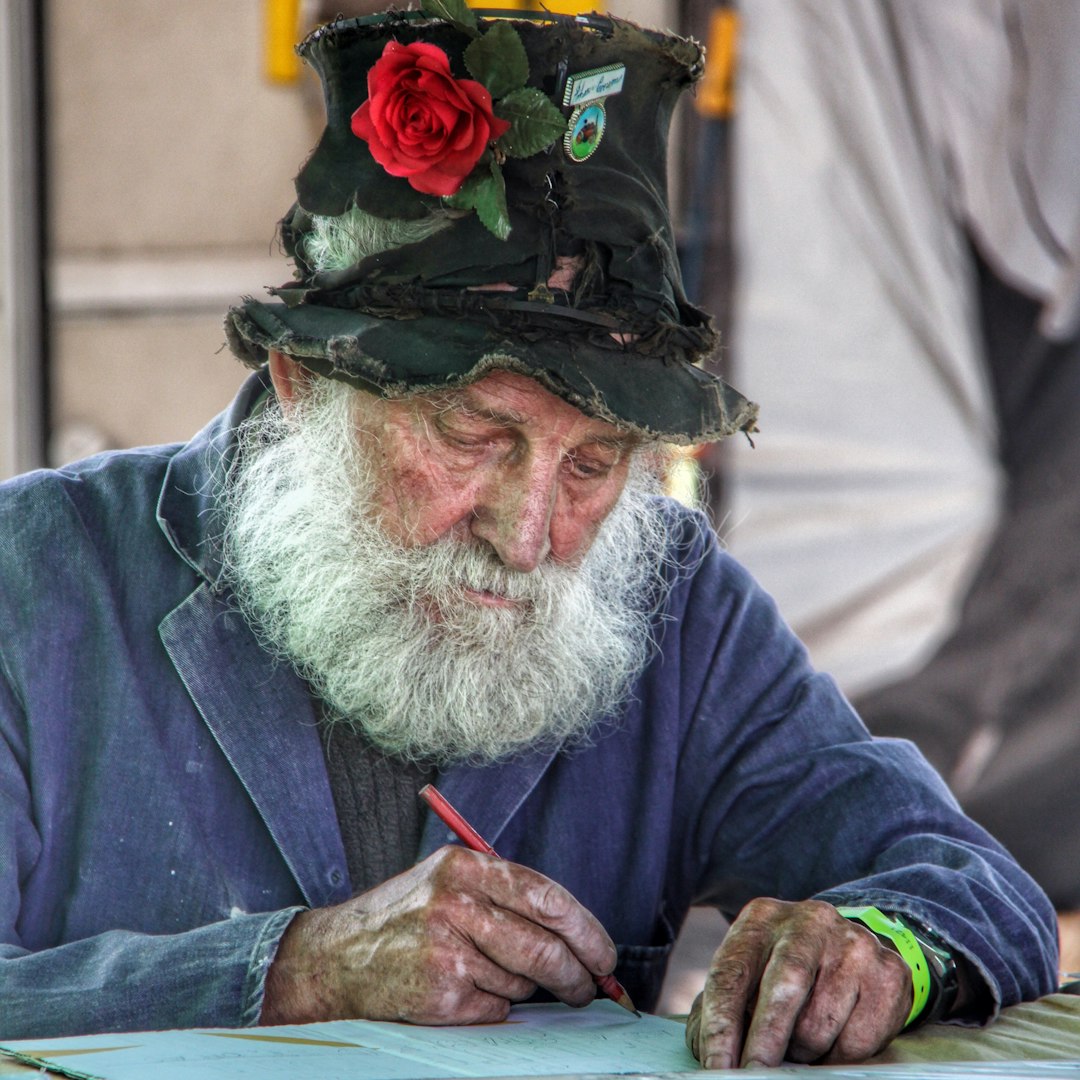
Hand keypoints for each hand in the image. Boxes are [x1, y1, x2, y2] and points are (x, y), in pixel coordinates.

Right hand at [261, 845, 616, 1024]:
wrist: (338, 957)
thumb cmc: (406, 917)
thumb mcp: (449, 881)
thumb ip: (504, 895)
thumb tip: (576, 935)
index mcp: (463, 866)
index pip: (545, 895)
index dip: (585, 928)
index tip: (604, 953)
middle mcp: (454, 903)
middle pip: (543, 946)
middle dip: (577, 973)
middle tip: (590, 986)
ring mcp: (445, 950)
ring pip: (521, 980)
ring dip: (523, 986)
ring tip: (489, 972)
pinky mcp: (438, 993)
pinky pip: (496, 1007)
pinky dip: (493, 1004)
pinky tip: (463, 989)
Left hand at [685, 898, 911, 1067]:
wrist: (848, 947)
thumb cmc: (779, 971)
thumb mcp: (747, 973)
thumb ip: (720, 1009)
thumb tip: (710, 1055)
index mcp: (761, 918)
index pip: (732, 975)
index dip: (720, 1027)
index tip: (717, 1069)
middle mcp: (809, 921)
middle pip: (783, 988)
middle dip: (764, 1042)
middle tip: (753, 1076)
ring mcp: (854, 943)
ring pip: (820, 1024)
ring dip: (803, 1053)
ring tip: (798, 1044)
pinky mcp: (888, 972)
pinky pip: (858, 1041)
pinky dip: (838, 1057)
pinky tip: (833, 1039)